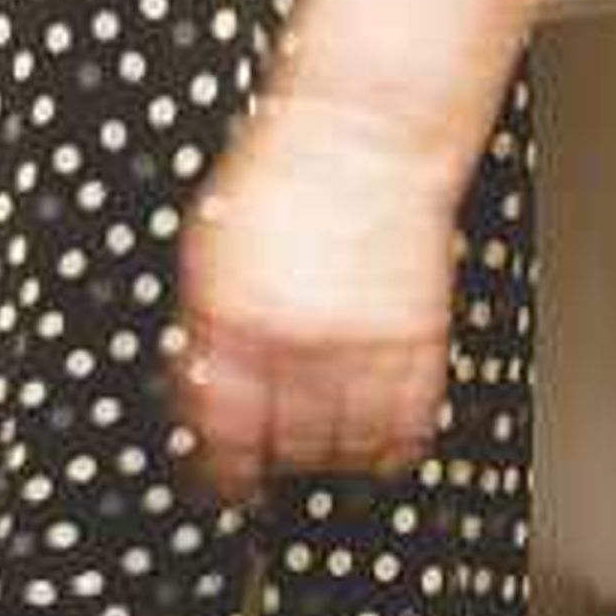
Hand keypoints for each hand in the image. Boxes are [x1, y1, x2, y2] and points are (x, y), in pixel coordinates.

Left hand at [163, 101, 457, 509]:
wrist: (362, 133)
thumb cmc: (284, 176)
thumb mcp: (211, 246)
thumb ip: (207, 322)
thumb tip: (198, 384)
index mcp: (232, 316)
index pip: (217, 427)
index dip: (215, 468)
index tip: (216, 482)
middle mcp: (295, 337)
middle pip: (282, 445)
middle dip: (273, 458)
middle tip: (271, 457)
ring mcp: (360, 342)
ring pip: (344, 446)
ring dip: (330, 453)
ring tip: (322, 440)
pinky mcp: (417, 339)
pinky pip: (405, 425)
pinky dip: (390, 441)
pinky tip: (375, 432)